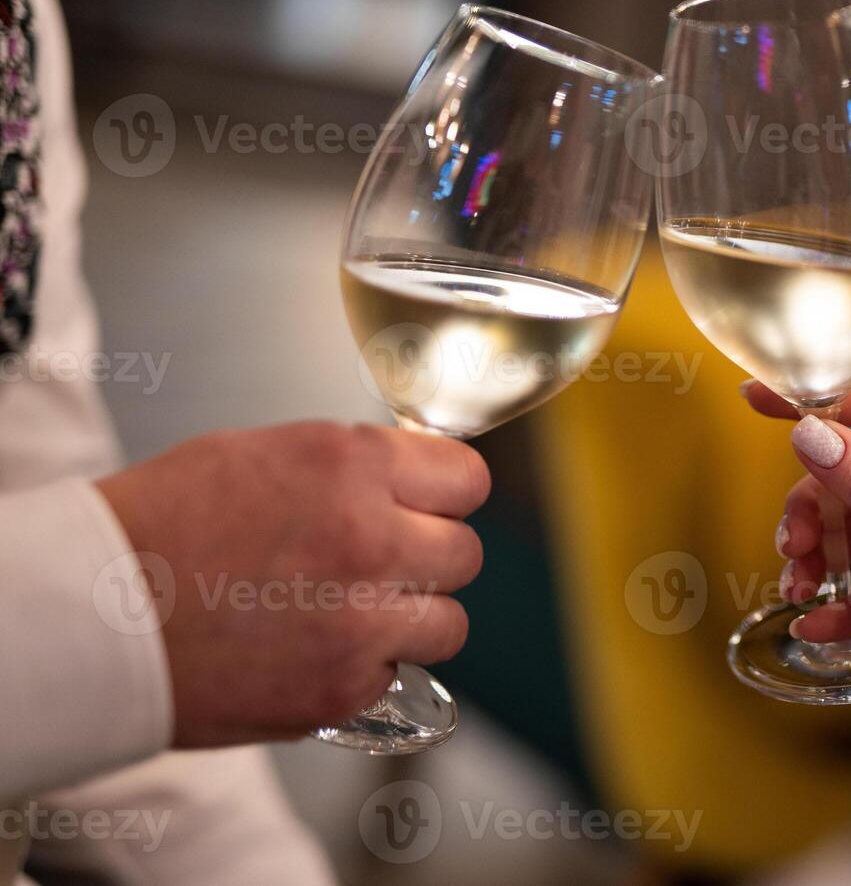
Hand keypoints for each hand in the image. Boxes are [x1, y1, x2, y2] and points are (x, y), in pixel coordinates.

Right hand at [96, 421, 488, 747]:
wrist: (90, 613)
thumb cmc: (161, 524)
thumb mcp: (268, 451)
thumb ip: (355, 467)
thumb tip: (410, 481)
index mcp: (352, 466)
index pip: (466, 479)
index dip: (445, 494)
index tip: (431, 505)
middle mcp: (370, 541)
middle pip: (465, 553)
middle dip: (428, 557)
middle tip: (382, 563)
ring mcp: (362, 623)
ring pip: (448, 623)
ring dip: (412, 618)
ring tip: (353, 612)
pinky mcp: (342, 691)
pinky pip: (395, 675)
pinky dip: (365, 668)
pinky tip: (312, 649)